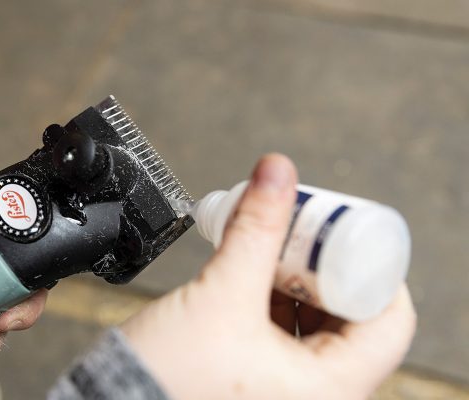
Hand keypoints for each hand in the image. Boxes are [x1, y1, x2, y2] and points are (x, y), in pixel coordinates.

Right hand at [122, 154, 415, 399]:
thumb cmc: (169, 378)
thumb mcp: (222, 294)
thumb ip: (254, 228)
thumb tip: (276, 173)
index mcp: (329, 388)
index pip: (391, 323)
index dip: (377, 269)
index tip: (350, 236)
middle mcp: (317, 394)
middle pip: (355, 317)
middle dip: (330, 268)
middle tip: (309, 233)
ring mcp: (289, 389)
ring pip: (319, 323)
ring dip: (302, 279)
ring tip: (279, 246)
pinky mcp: (263, 379)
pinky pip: (289, 332)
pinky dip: (280, 297)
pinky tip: (260, 271)